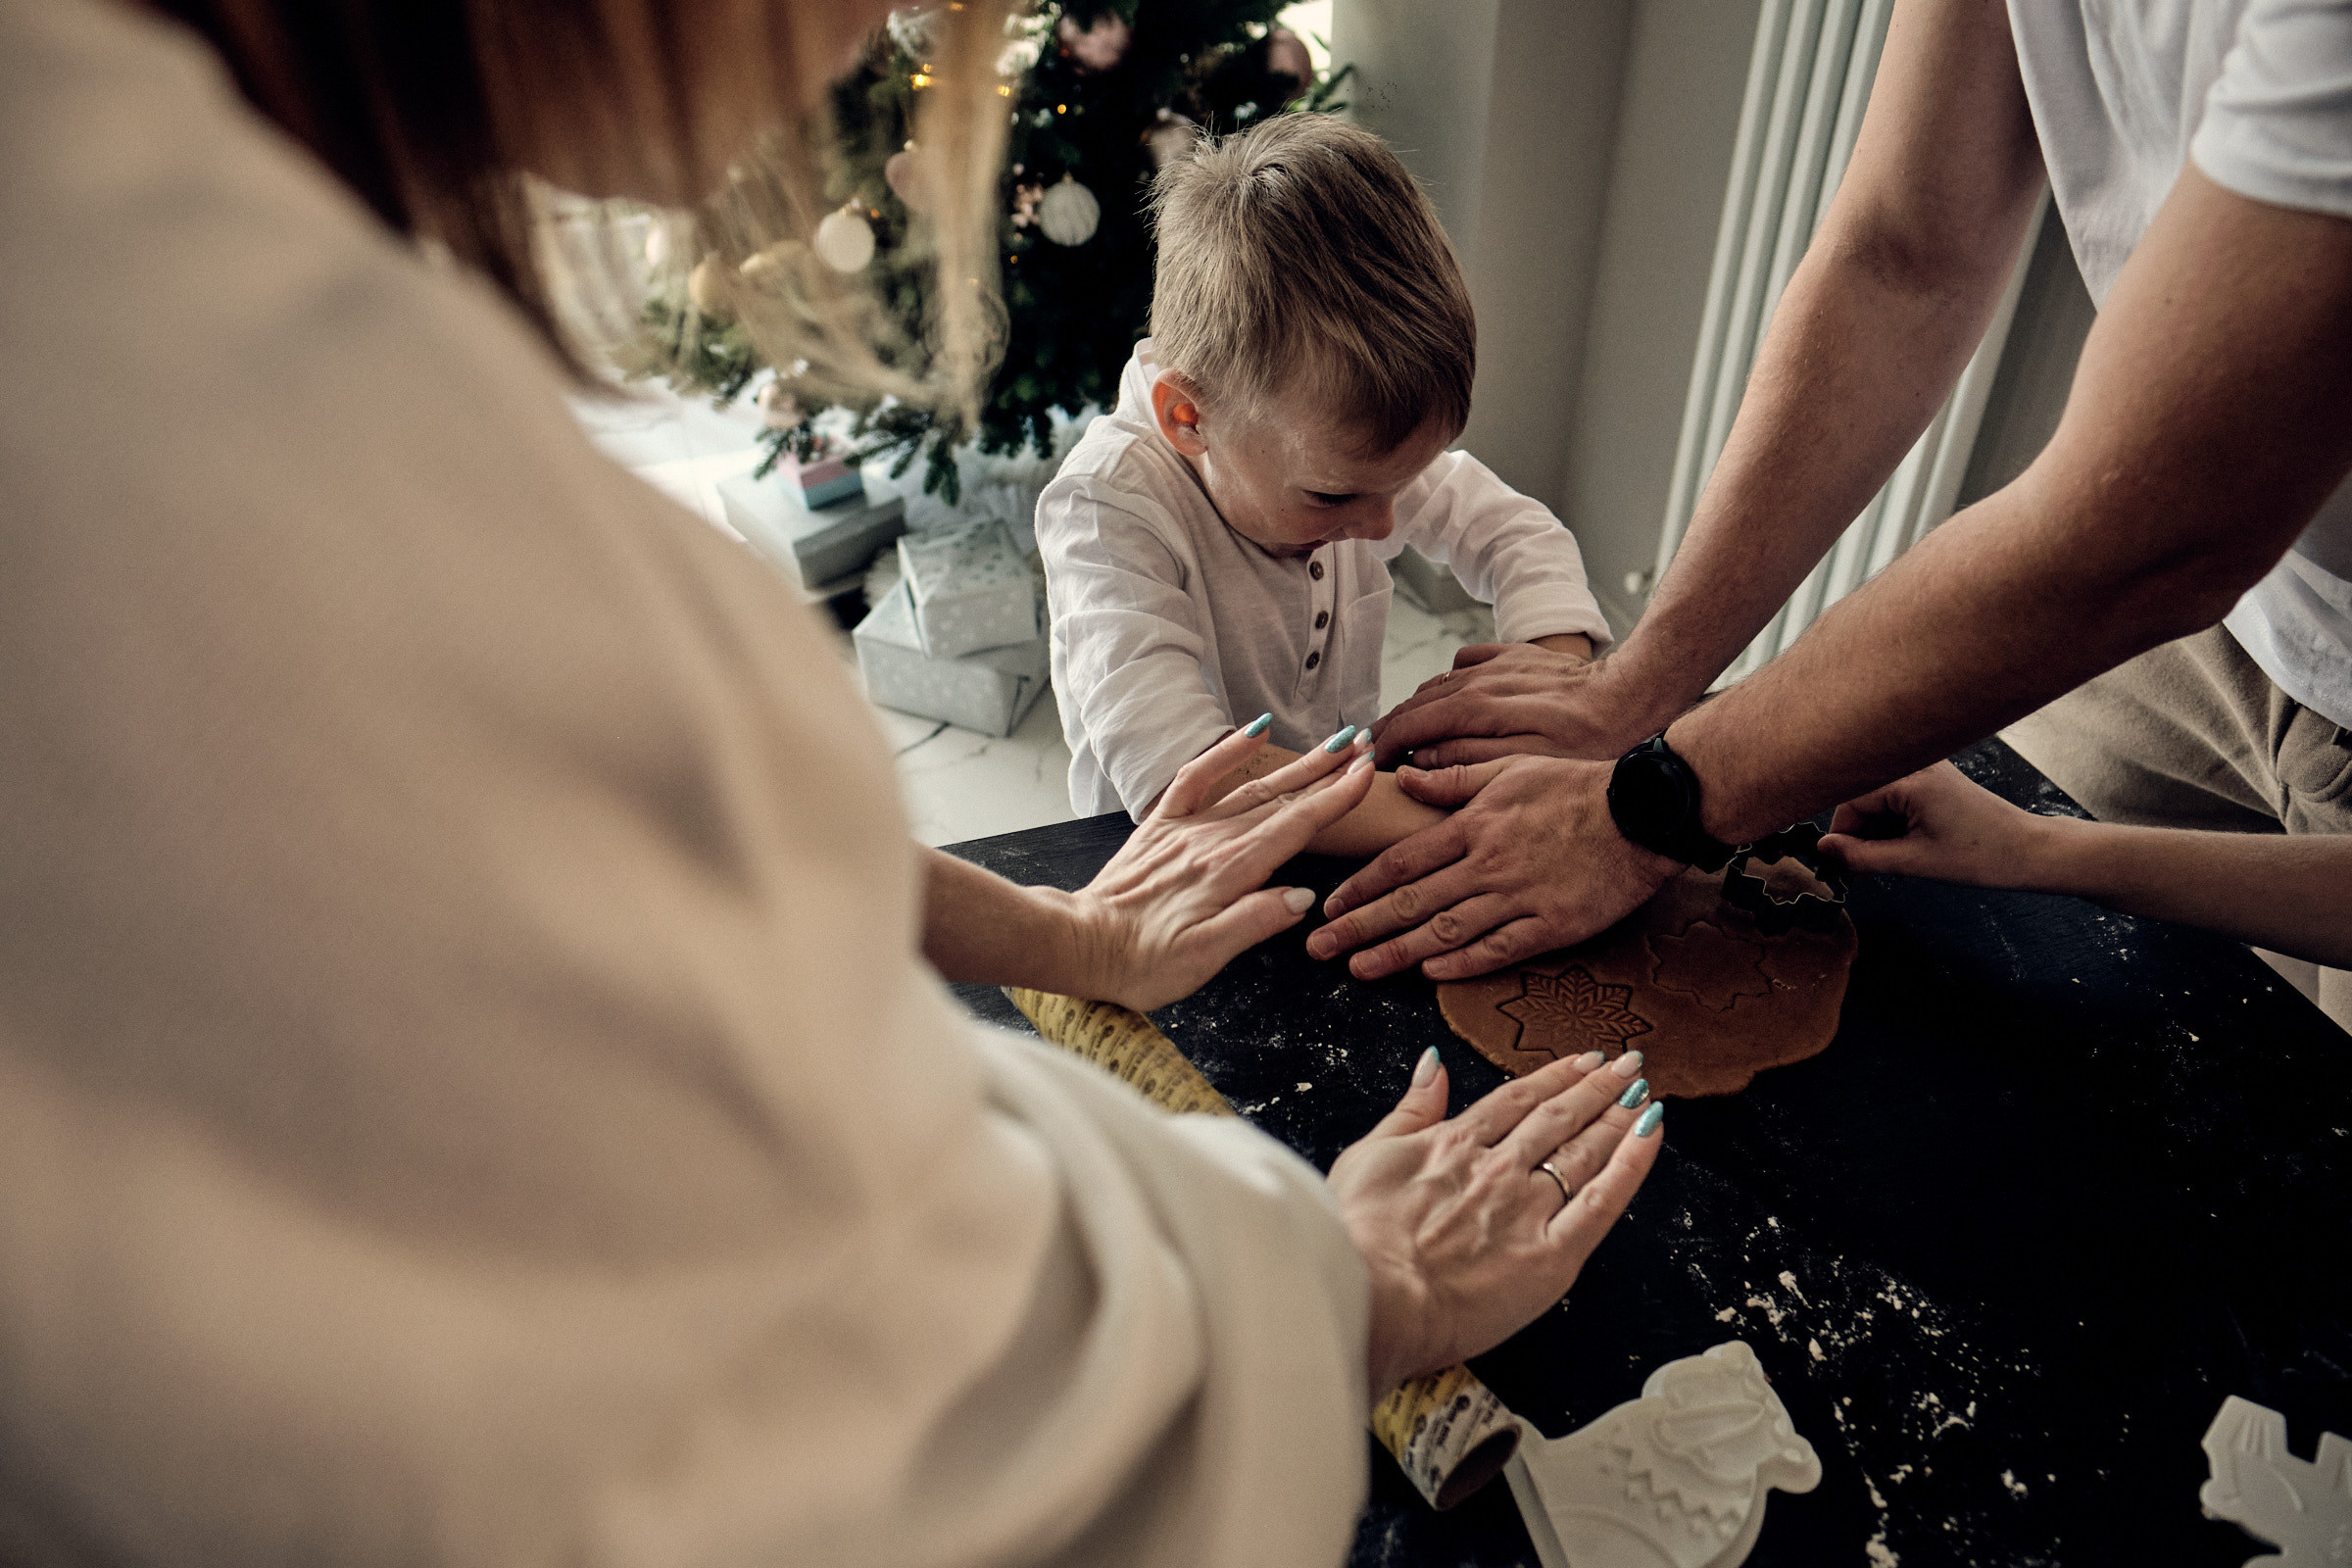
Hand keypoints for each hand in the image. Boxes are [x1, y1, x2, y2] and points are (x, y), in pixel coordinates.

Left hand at [1066, 725, 1375, 1010]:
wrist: (1079, 944)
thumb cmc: (1142, 961)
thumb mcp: (1204, 957)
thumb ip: (1254, 921)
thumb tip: (1301, 897)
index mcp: (1229, 871)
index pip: (1296, 825)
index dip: (1336, 798)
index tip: (1367, 773)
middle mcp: (1211, 840)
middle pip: (1282, 798)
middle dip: (1328, 771)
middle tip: (1366, 746)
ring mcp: (1186, 828)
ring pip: (1252, 786)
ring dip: (1295, 763)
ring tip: (1332, 742)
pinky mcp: (1162, 826)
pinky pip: (1196, 777)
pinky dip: (1226, 751)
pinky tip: (1253, 731)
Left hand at [1304, 756, 1677, 980]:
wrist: (1644, 810)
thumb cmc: (1577, 785)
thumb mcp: (1510, 768)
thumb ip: (1453, 779)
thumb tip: (1402, 778)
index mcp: (1473, 824)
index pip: (1401, 861)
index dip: (1360, 886)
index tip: (1329, 906)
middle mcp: (1487, 863)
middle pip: (1410, 901)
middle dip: (1359, 927)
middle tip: (1319, 949)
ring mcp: (1519, 897)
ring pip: (1444, 930)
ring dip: (1396, 953)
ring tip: (1358, 969)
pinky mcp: (1552, 925)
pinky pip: (1499, 948)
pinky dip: (1462, 964)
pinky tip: (1429, 974)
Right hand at [1331, 1044, 1664, 1394]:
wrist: (1371, 1295)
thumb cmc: (1356, 1237)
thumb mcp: (1366, 1156)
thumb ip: (1408, 1110)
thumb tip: (1433, 1064)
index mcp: (1453, 1144)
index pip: (1516, 1100)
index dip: (1554, 1077)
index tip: (1582, 1060)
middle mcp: (1498, 1168)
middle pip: (1558, 1117)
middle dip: (1597, 1086)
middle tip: (1629, 1063)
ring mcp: (1527, 1208)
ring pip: (1583, 1150)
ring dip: (1617, 1115)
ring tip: (1642, 1091)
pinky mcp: (1551, 1254)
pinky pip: (1603, 1200)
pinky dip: (1631, 1164)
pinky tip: (1651, 1133)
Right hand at [1368, 645, 1652, 769]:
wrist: (1635, 693)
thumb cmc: (1591, 740)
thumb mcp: (1530, 766)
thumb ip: (1470, 761)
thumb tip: (1424, 760)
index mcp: (1478, 707)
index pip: (1412, 725)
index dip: (1383, 747)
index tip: (1367, 765)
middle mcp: (1480, 678)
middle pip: (1417, 701)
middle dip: (1389, 727)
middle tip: (1371, 752)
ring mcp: (1496, 663)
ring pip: (1436, 681)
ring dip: (1413, 706)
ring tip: (1401, 731)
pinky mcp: (1515, 655)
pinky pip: (1465, 662)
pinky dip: (1446, 681)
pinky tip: (1449, 697)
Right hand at [1818, 760, 2049, 887]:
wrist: (2030, 851)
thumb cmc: (1982, 855)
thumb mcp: (1914, 861)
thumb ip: (1862, 856)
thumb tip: (1824, 850)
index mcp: (1911, 779)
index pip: (1850, 800)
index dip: (1841, 835)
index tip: (1839, 863)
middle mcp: (1917, 765)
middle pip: (1862, 797)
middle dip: (1860, 835)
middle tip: (1864, 872)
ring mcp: (1928, 770)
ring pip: (1879, 800)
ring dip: (1877, 833)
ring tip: (1891, 865)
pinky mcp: (1935, 780)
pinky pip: (1898, 799)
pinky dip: (1894, 825)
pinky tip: (1905, 850)